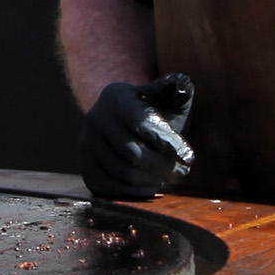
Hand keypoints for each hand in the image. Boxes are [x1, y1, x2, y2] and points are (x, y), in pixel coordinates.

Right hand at [79, 75, 195, 199]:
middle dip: (163, 167)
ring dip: (151, 181)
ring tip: (167, 177)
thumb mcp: (165, 95)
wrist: (122, 119)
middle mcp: (95, 118)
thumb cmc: (152, 108)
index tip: (189, 158)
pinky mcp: (85, 164)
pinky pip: (109, 187)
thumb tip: (183, 82)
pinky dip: (133, 192)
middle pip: (133, 153)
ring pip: (122, 173)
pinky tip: (150, 186)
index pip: (143, 123)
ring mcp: (86, 143)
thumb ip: (177, 88)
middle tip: (181, 172)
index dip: (168, 143)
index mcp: (116, 97)